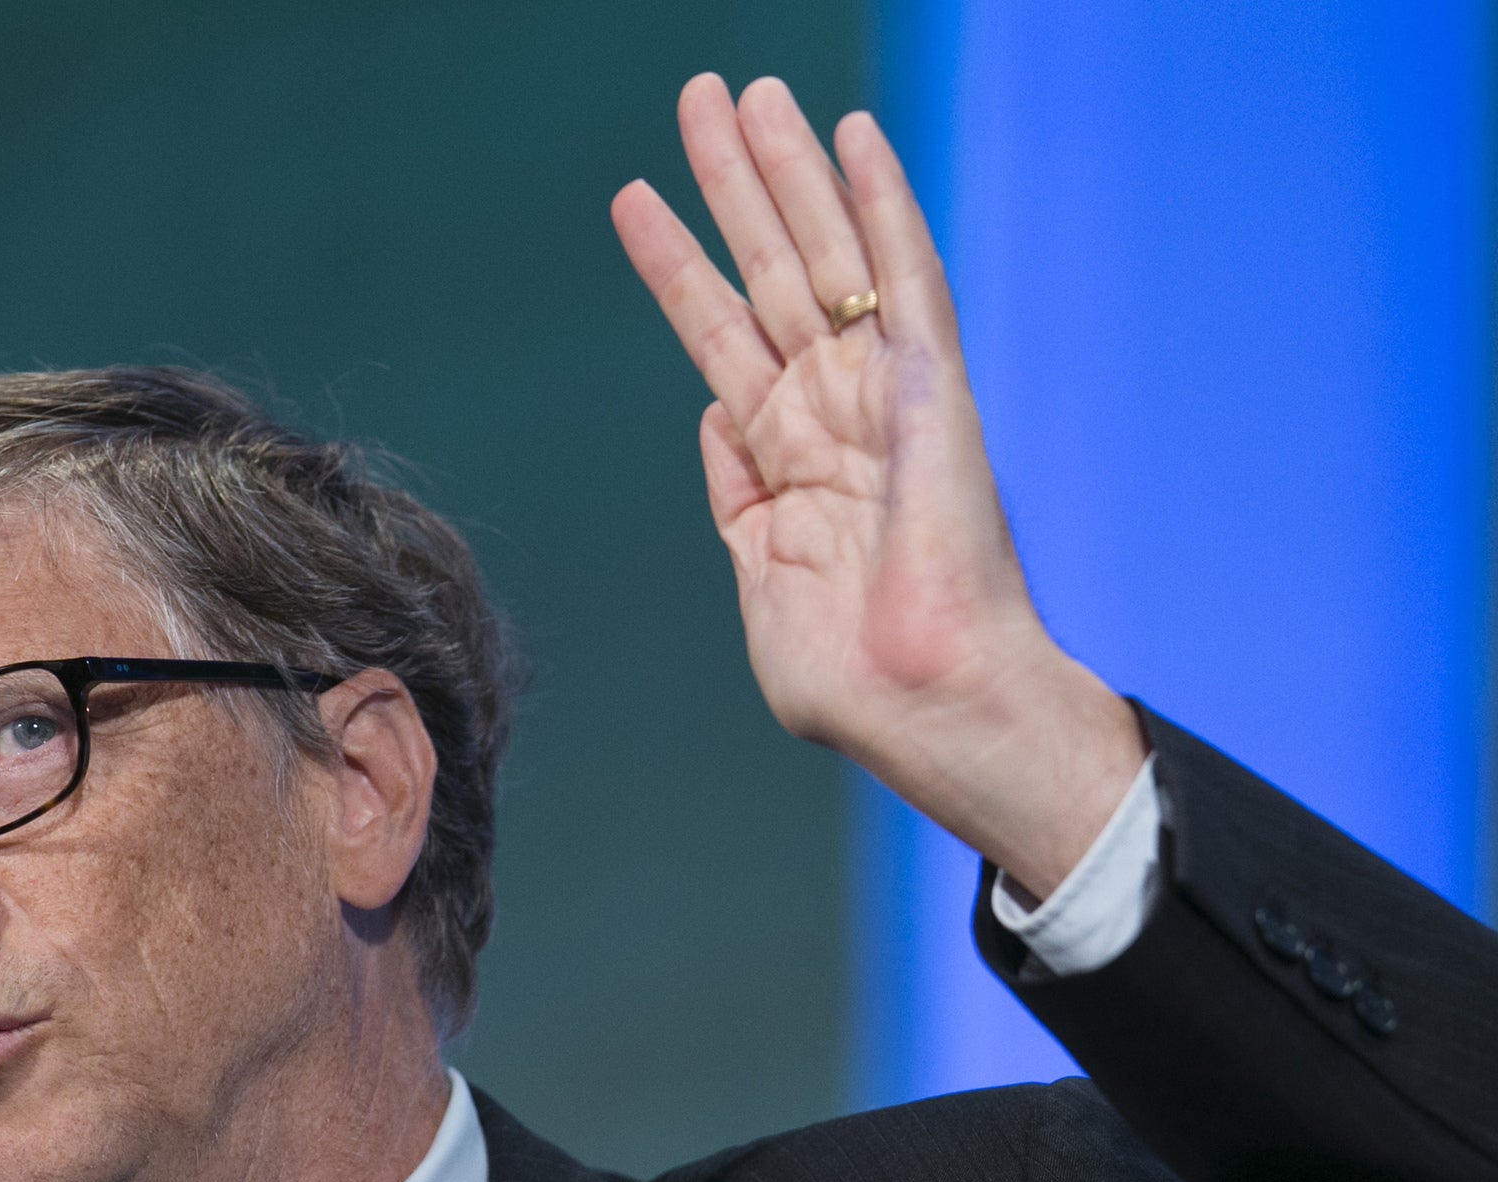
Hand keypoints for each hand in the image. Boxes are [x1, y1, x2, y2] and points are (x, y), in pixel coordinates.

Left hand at [613, 74, 1143, 895]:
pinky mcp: (929, 389)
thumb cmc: (851, 677)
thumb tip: (715, 417)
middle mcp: (832, 410)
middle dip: (731, 185)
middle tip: (699, 96)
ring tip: (744, 92)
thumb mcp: (760, 576)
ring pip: (826, 254)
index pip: (720, 333)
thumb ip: (736, 496)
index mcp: (788, 458)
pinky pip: (905, 279)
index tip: (636, 199)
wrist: (923, 706)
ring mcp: (880, 394)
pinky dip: (881, 206)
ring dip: (785, 172)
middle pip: (770, 270)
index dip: (678, 264)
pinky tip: (852, 139)